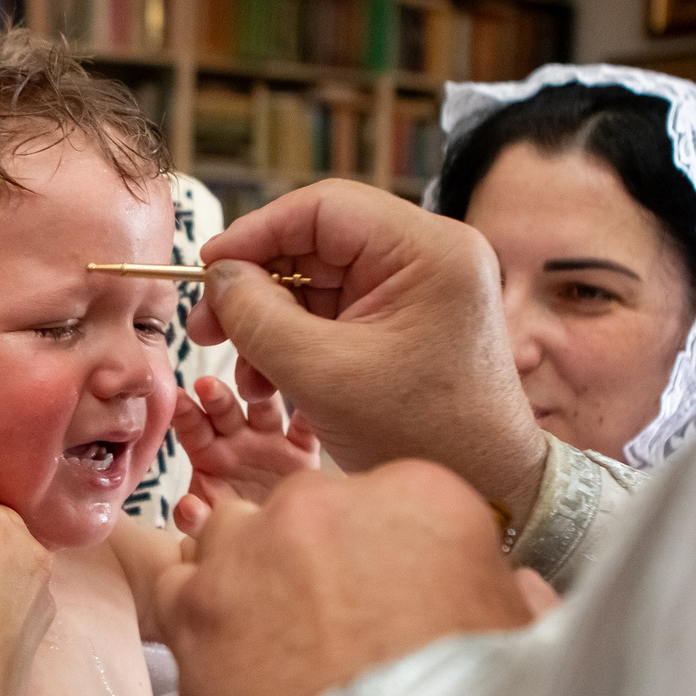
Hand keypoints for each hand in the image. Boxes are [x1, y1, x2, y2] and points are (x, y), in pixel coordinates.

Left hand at [154, 460, 549, 695]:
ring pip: (237, 534)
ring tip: (274, 641)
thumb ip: (510, 595)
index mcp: (424, 497)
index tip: (395, 602)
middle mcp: (329, 501)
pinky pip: (180, 581)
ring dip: (252, 574)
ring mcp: (250, 547)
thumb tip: (509, 585)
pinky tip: (224, 653)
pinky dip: (198, 610)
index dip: (395, 555)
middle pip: (313, 511)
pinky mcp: (191, 604)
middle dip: (319, 560)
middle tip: (334, 631)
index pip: (398, 501)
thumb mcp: (525, 647)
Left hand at [171, 373, 319, 534]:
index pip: (193, 429)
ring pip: (264, 411)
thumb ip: (194, 519)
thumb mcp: (209, 529)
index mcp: (208, 454)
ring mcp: (270, 443)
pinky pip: (305, 432)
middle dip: (217, 397)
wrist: (272, 542)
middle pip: (225, 412)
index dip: (185, 414)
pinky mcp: (301, 453)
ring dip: (261, 396)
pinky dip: (308, 418)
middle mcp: (237, 441)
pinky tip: (308, 406)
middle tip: (206, 384)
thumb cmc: (232, 528)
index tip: (178, 399)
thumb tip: (188, 506)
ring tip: (257, 387)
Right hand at [192, 180, 548, 519]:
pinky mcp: (406, 321)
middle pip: (316, 245)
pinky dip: (296, 343)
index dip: (255, 233)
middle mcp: (429, 256)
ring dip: (270, 324)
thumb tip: (217, 277)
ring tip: (246, 375)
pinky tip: (270, 381)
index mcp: (428, 250)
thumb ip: (258, 317)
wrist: (489, 487)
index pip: (323, 208)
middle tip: (206, 327)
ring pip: (318, 283)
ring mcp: (419, 289)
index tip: (206, 269)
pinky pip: (336, 314)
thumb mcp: (322, 374)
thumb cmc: (423, 435)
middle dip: (256, 288)